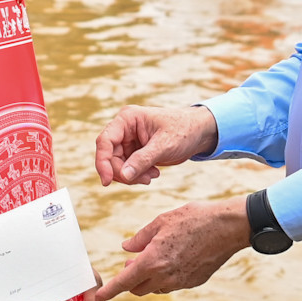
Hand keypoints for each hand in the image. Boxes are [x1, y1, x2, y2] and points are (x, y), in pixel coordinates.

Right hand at [95, 104, 217, 186]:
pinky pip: (127, 168)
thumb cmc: (184, 131)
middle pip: (110, 156)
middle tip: (144, 180)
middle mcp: (124, 129)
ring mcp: (128, 141)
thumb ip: (142, 160)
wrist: (199, 133)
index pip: (105, 141)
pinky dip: (137, 175)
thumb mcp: (164, 146)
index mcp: (127, 119)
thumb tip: (123, 176)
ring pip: (118, 165)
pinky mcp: (135, 152)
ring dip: (132, 176)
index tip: (107, 181)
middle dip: (123, 172)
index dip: (102, 162)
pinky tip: (154, 173)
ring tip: (152, 176)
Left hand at [97, 200, 248, 299]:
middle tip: (131, 264)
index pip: (123, 283)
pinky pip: (173, 284)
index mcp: (152, 261)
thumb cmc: (194, 219)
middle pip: (138, 288)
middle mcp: (165, 276)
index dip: (109, 291)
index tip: (98, 297)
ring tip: (152, 259)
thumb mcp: (161, 222)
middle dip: (130, 280)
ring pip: (156, 287)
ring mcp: (181, 282)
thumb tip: (126, 248)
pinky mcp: (194, 282)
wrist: (228, 227)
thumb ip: (140, 238)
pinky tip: (173, 258)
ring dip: (149, 278)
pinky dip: (166, 276)